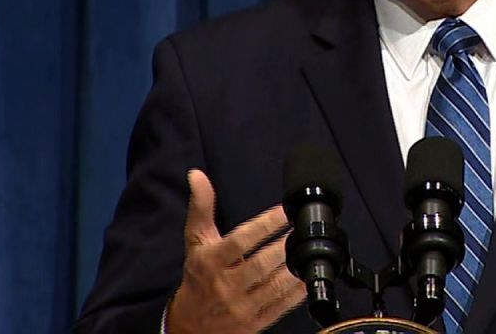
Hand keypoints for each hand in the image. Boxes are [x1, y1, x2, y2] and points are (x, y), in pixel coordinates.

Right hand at [166, 169, 305, 333]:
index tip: (283, 211)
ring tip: (305, 248)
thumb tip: (197, 175)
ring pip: (275, 285)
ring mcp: (240, 307)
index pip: (240, 241)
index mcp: (210, 262)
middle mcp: (225, 286)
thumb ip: (201, 207)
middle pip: (261, 264)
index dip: (265, 224)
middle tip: (301, 229)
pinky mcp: (254, 324)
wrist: (190, 325)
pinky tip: (305, 276)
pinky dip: (297, 291)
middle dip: (284, 245)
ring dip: (294, 266)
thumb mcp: (195, 241)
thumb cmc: (198, 276)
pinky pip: (281, 306)